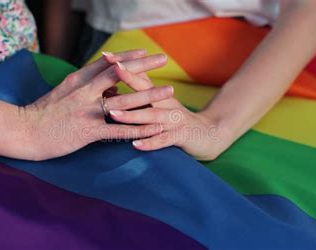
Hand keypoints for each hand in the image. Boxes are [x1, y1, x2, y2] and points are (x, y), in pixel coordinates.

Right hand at [19, 50, 172, 160]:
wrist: (22, 131)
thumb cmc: (43, 112)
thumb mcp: (63, 92)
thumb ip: (85, 86)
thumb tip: (107, 83)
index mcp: (78, 81)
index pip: (107, 64)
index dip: (128, 56)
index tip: (145, 51)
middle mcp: (84, 92)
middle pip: (119, 75)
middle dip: (143, 66)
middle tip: (163, 59)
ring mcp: (86, 111)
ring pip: (124, 101)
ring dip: (148, 96)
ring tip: (169, 92)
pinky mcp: (87, 131)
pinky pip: (118, 131)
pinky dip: (138, 129)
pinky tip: (154, 128)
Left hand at [108, 63, 235, 160]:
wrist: (209, 134)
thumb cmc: (176, 119)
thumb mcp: (160, 102)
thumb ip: (141, 92)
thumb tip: (116, 80)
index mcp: (159, 95)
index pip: (140, 77)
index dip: (124, 67)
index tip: (106, 56)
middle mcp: (167, 103)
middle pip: (146, 91)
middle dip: (128, 80)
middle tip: (110, 72)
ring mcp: (175, 120)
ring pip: (152, 116)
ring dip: (132, 115)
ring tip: (113, 114)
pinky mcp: (181, 136)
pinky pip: (164, 140)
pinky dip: (150, 142)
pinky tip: (135, 144)